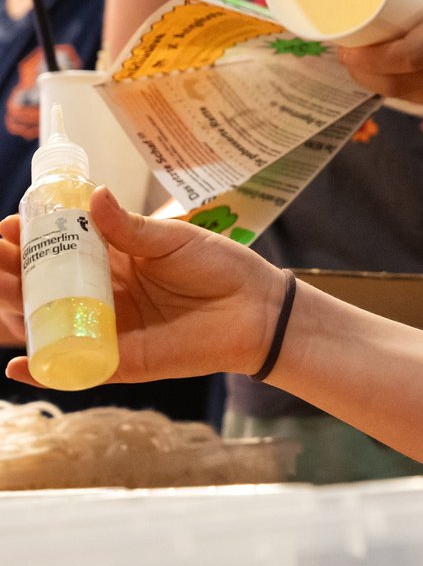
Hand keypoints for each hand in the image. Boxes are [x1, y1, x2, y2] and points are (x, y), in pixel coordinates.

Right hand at [0, 195, 283, 386]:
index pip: (61, 248)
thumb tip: (93, 195)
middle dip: (14, 270)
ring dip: (18, 310)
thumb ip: (129, 228)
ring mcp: (107, 329)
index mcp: (114, 259)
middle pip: (47, 285)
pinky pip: (74, 369)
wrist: (254, 309)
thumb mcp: (171, 240)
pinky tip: (17, 365)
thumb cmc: (218, 267)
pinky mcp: (119, 362)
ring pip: (52, 322)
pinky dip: (43, 370)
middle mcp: (103, 294)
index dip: (32, 238)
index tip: (8, 226)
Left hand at [337, 0, 422, 104]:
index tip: (345, 46)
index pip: (405, 54)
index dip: (369, 58)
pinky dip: (404, 91)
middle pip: (400, 83)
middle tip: (344, 51)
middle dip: (365, 73)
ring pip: (411, 97)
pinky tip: (392, 78)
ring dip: (380, 84)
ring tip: (360, 60)